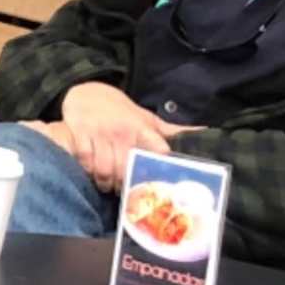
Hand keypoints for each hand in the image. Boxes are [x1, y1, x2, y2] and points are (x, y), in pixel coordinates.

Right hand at [53, 83, 173, 190]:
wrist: (87, 91)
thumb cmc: (121, 112)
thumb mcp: (147, 118)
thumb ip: (171, 131)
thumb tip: (204, 132)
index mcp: (142, 128)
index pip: (157, 149)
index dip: (161, 166)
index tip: (163, 183)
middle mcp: (122, 131)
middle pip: (126, 168)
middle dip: (125, 184)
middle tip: (125, 192)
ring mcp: (100, 133)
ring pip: (105, 169)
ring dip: (106, 183)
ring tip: (108, 187)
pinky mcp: (80, 134)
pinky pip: (85, 162)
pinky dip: (88, 173)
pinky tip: (91, 175)